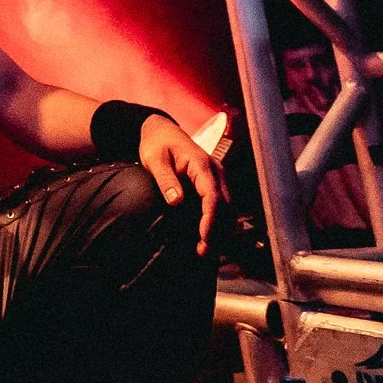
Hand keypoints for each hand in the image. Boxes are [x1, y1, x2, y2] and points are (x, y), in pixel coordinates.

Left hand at [138, 113, 226, 256]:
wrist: (161, 129)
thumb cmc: (157, 143)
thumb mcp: (155, 159)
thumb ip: (165, 179)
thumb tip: (176, 201)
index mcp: (202, 165)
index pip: (213, 197)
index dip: (211, 220)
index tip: (204, 239)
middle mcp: (216, 172)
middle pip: (226, 207)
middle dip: (218, 231)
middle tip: (203, 253)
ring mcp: (217, 178)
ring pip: (228, 209)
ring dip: (220, 230)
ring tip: (204, 251)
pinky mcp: (213, 184)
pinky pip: (221, 206)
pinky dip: (217, 223)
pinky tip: (206, 238)